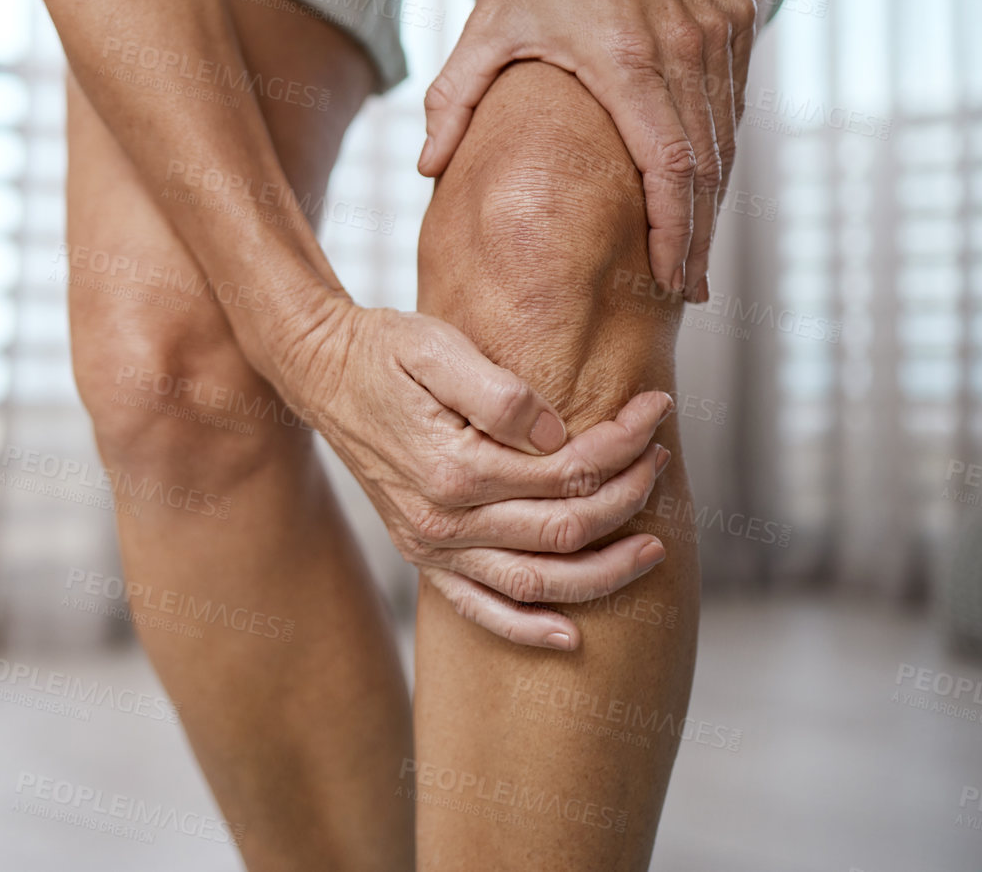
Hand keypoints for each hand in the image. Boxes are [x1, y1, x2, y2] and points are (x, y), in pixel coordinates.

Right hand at [274, 297, 674, 649]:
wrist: (321, 374)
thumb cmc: (384, 351)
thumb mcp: (438, 347)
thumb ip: (500, 394)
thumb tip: (556, 434)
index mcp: (452, 467)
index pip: (565, 470)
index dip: (621, 443)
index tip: (656, 410)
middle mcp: (441, 519)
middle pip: (563, 528)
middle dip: (626, 496)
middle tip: (660, 459)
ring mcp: (430, 544)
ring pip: (536, 580)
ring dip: (603, 571)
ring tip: (652, 549)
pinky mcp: (422, 554)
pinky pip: (479, 608)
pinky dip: (526, 628)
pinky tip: (569, 634)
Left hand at [419, 0, 760, 302]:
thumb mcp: (487, 29)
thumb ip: (454, 101)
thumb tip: (426, 170)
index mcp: (628, 63)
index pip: (670, 169)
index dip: (679, 233)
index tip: (676, 283)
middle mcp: (686, 51)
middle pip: (708, 168)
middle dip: (700, 237)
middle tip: (690, 292)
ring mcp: (718, 35)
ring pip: (728, 138)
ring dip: (712, 199)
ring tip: (693, 255)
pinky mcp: (736, 20)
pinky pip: (734, 103)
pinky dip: (719, 150)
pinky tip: (700, 190)